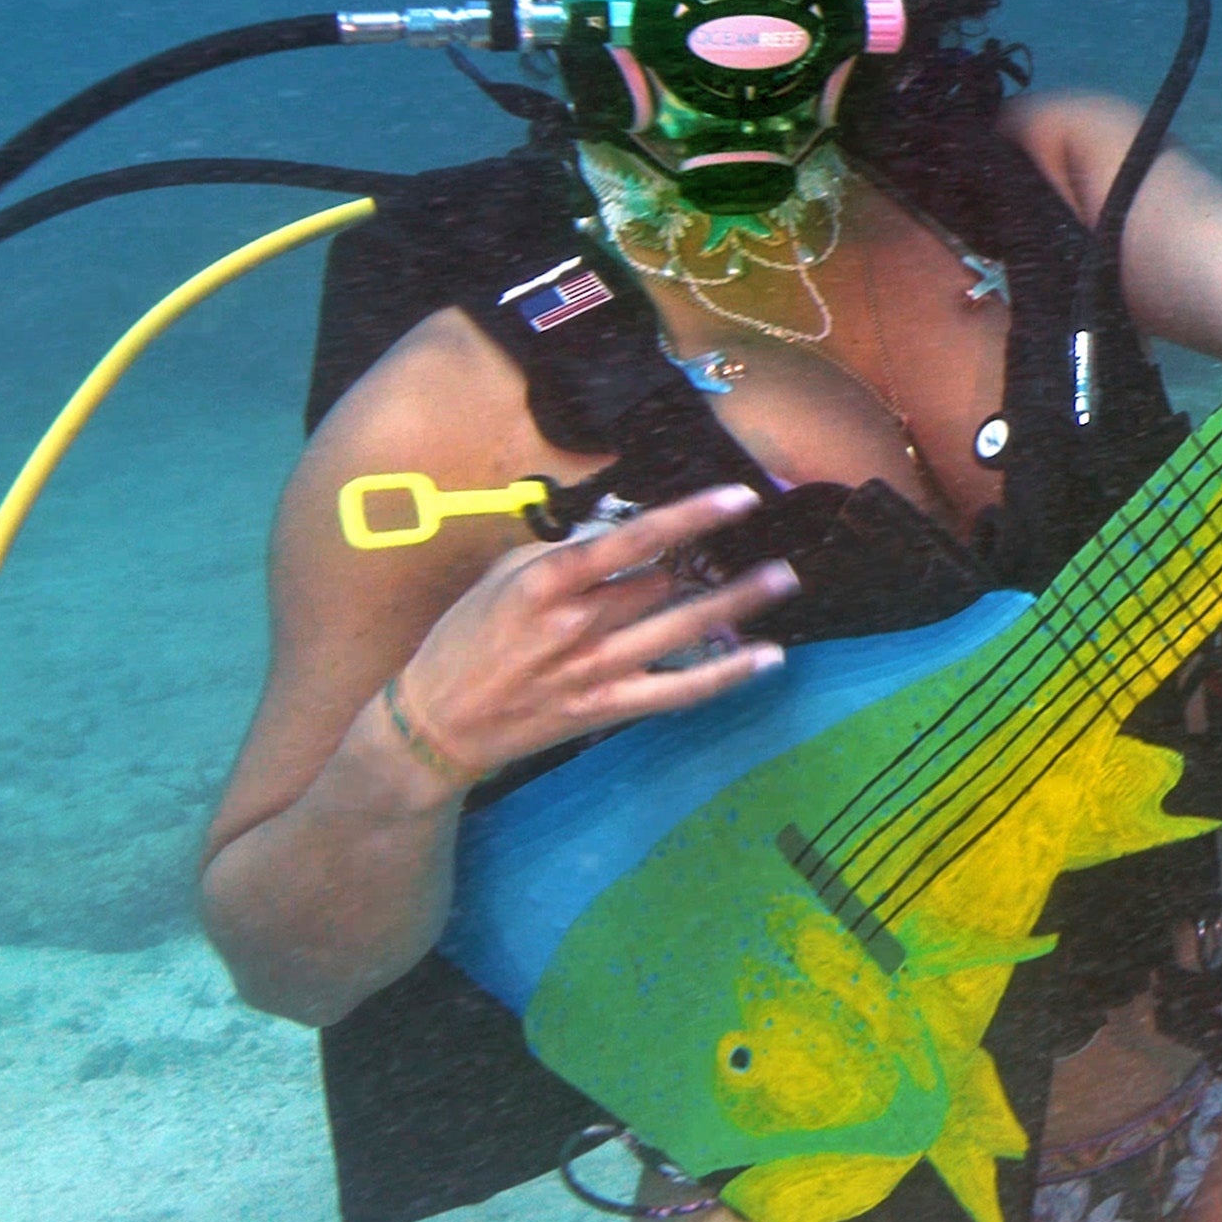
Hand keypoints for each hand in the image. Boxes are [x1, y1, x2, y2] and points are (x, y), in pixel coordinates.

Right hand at [386, 482, 796, 790]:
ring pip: (681, 628)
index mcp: (546, 583)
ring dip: (738, 602)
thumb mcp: (503, 578)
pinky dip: (726, 675)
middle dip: (712, 559)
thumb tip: (626, 532)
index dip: (690, 516)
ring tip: (783, 578)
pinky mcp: (607, 707)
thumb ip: (567, 555)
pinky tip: (767, 659)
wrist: (437, 722)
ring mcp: (595, 670)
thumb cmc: (468, 638)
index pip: (632, 540)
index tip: (738, 498)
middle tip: (767, 536)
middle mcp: (576, 624)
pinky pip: (679, 690)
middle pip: (662, 581)